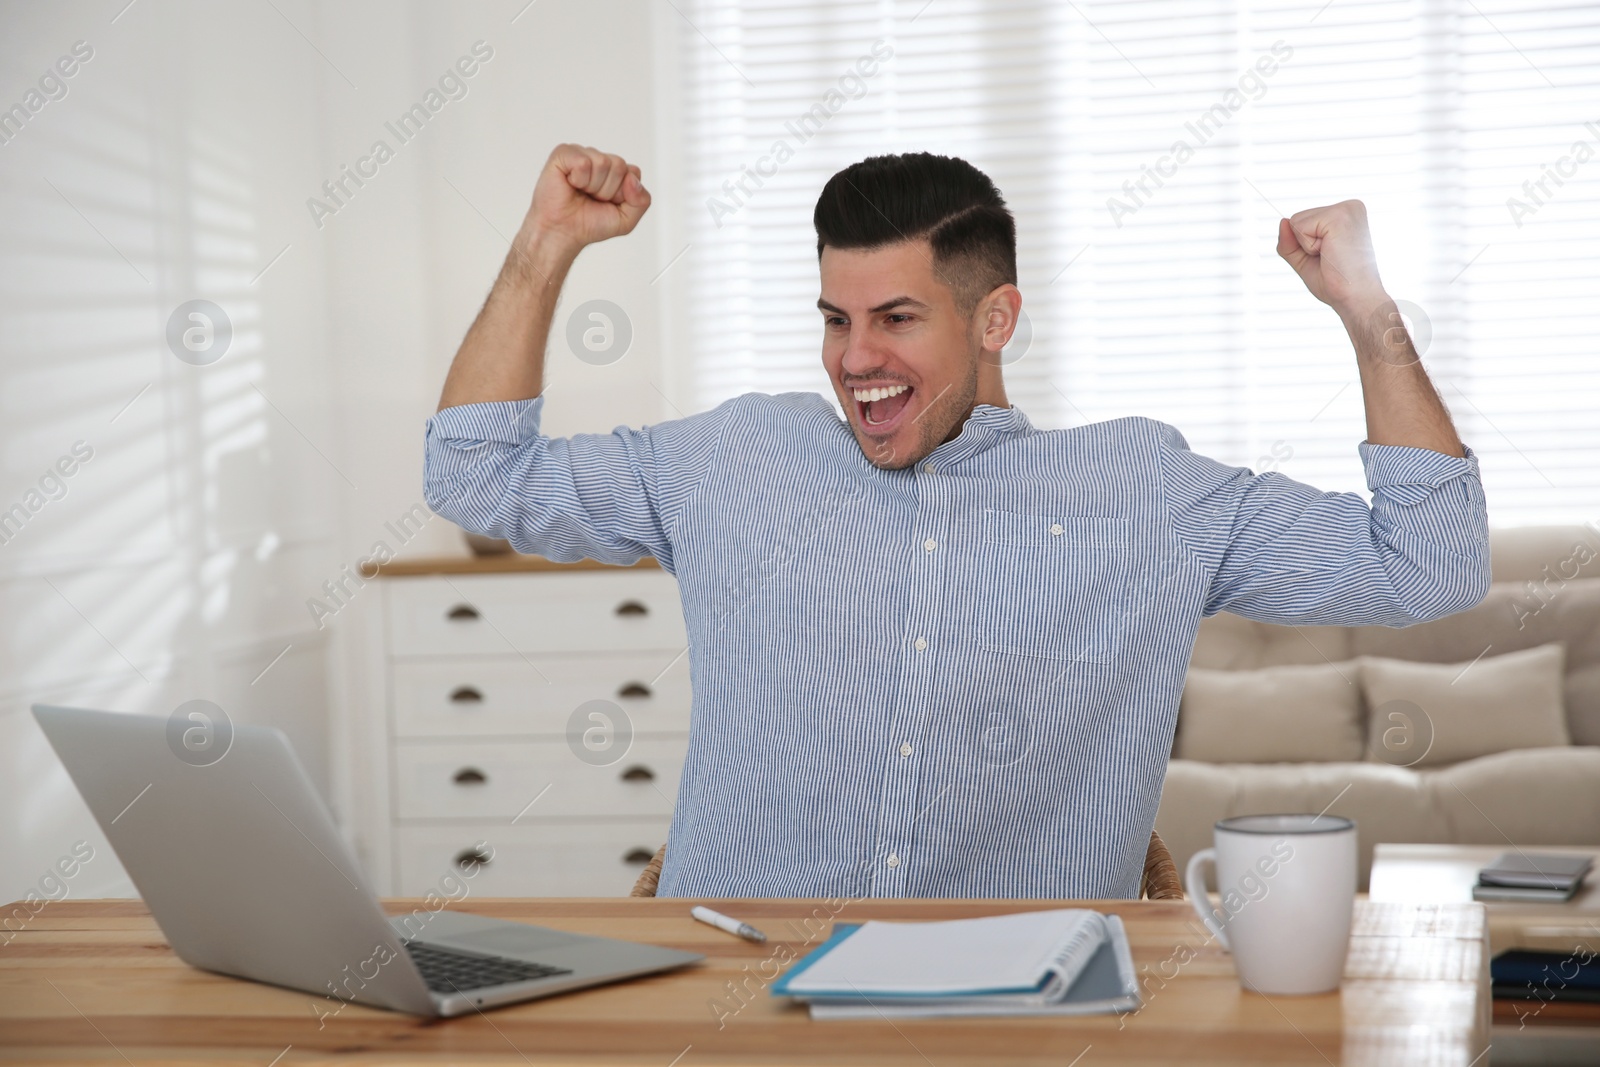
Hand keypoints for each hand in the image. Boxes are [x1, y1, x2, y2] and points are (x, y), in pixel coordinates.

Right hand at [521, 144, 650, 256]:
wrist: (563, 233)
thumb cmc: (590, 224)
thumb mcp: (626, 220)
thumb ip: (642, 201)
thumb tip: (632, 179)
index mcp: (615, 170)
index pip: (633, 173)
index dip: (622, 194)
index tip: (608, 204)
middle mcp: (599, 159)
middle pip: (619, 166)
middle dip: (608, 191)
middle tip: (591, 199)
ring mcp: (581, 154)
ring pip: (603, 163)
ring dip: (593, 186)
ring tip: (580, 193)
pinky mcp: (563, 153)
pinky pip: (583, 162)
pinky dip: (579, 179)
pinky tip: (570, 184)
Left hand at [1276, 200, 1386, 316]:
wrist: (1356, 297)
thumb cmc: (1336, 282)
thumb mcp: (1305, 259)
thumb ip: (1290, 241)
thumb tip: (1282, 221)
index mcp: (1346, 214)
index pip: (1304, 221)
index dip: (1306, 245)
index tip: (1330, 256)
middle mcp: (1349, 206)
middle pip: (1298, 218)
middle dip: (1304, 245)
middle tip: (1330, 258)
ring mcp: (1345, 209)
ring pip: (1295, 221)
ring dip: (1306, 246)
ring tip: (1332, 255)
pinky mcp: (1338, 216)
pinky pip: (1298, 227)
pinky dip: (1307, 247)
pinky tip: (1331, 252)